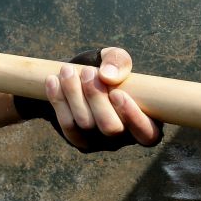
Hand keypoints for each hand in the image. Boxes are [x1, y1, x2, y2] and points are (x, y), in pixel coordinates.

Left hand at [46, 46, 161, 150]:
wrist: (76, 77)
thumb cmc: (104, 69)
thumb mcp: (114, 59)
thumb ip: (118, 61)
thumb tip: (108, 76)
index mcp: (144, 122)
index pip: (147, 134)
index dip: (133, 117)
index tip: (117, 93)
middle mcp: (124, 138)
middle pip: (110, 127)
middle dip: (96, 97)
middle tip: (87, 72)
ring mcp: (100, 142)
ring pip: (86, 124)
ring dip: (74, 94)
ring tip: (67, 70)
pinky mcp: (78, 139)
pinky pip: (67, 125)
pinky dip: (58, 101)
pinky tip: (53, 80)